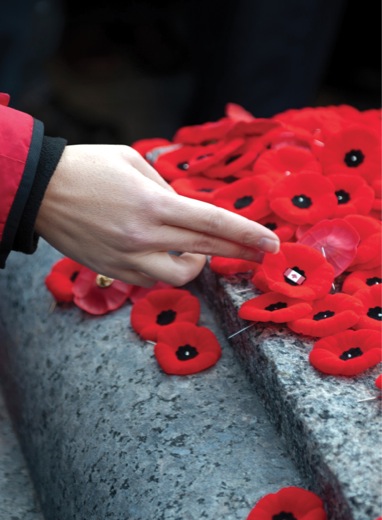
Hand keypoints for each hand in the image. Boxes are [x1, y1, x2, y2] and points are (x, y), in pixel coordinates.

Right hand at [36, 144, 279, 285]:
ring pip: (180, 276)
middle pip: (206, 250)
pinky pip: (151, 279)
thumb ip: (168, 189)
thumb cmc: (88, 167)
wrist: (41, 191)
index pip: (213, 222)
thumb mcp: (134, 161)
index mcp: (154, 203)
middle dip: (241, 253)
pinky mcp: (114, 271)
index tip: (272, 244)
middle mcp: (145, 236)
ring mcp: (128, 259)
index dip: (247, 234)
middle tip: (263, 254)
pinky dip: (164, 268)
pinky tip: (160, 253)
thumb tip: (189, 210)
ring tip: (192, 250)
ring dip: (195, 263)